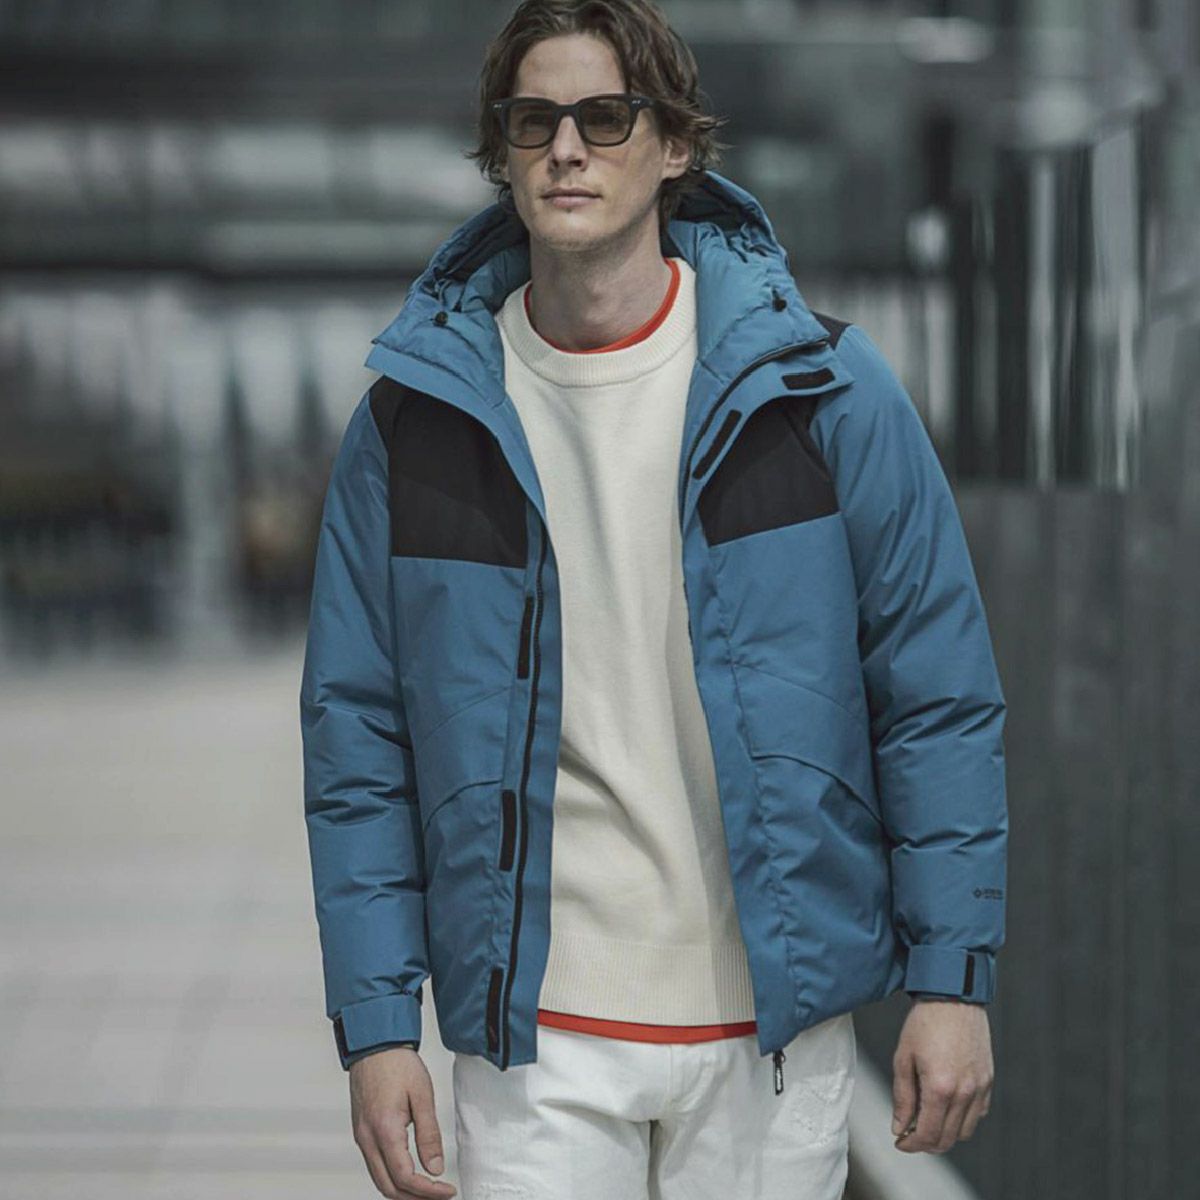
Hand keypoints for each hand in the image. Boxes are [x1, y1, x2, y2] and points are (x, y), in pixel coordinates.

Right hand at [350, 1047, 456, 1197]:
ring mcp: (361, 1136)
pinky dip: (392, 1177)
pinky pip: (374, 1165)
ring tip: (428, 1189)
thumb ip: (429, 1134)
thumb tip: (436, 1167)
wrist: (374, 1044)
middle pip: (388, 1187)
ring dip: (403, 1191)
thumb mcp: (423, 1095)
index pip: (405, 1177)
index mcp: (384, 1130)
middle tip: (440, 1195)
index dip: (428, 1191)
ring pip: (379, 1179)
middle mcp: (367, 1138)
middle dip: (415, 1198)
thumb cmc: (398, 1063)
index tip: (448, 1190)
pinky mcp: (361, 1132)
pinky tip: (410, 1174)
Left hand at [891, 998, 993, 1153]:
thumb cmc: (924, 1023)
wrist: (953, 997)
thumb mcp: (903, 1058)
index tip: (900, 1141)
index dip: (911, 1144)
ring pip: (964, 1131)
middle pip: (948, 1139)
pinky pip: (978, 1113)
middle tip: (910, 1134)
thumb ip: (903, 1097)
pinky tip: (947, 1105)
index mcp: (940, 1089)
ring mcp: (980, 1088)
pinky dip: (963, 1118)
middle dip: (926, 1143)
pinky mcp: (988, 1081)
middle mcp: (965, 1093)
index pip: (928, 1135)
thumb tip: (900, 1126)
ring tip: (927, 1119)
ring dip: (945, 1133)